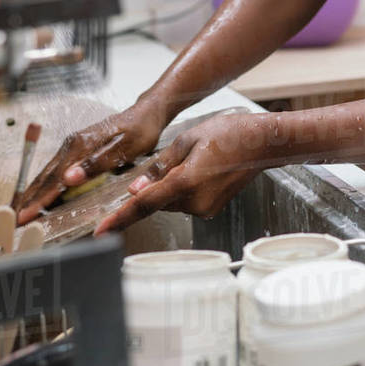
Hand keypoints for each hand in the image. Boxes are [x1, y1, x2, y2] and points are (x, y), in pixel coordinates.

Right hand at [16, 97, 167, 224]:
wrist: (147, 111)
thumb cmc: (140, 130)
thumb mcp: (125, 148)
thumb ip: (96, 164)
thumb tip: (68, 179)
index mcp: (82, 145)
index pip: (55, 178)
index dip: (40, 199)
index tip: (26, 216)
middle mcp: (73, 143)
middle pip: (47, 175)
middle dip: (31, 198)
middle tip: (16, 219)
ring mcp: (73, 144)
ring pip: (49, 171)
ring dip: (35, 191)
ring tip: (23, 209)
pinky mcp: (77, 147)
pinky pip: (56, 168)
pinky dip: (45, 183)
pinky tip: (42, 193)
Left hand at [93, 111, 266, 234]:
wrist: (264, 143)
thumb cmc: (231, 134)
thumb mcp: (188, 140)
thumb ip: (159, 166)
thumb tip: (136, 189)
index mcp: (185, 182)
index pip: (143, 205)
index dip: (119, 218)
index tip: (100, 230)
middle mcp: (195, 202)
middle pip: (158, 201)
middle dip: (156, 185)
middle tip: (178, 157)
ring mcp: (205, 209)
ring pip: (172, 201)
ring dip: (172, 185)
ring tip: (197, 159)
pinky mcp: (212, 209)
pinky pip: (187, 201)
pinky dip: (185, 188)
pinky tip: (203, 168)